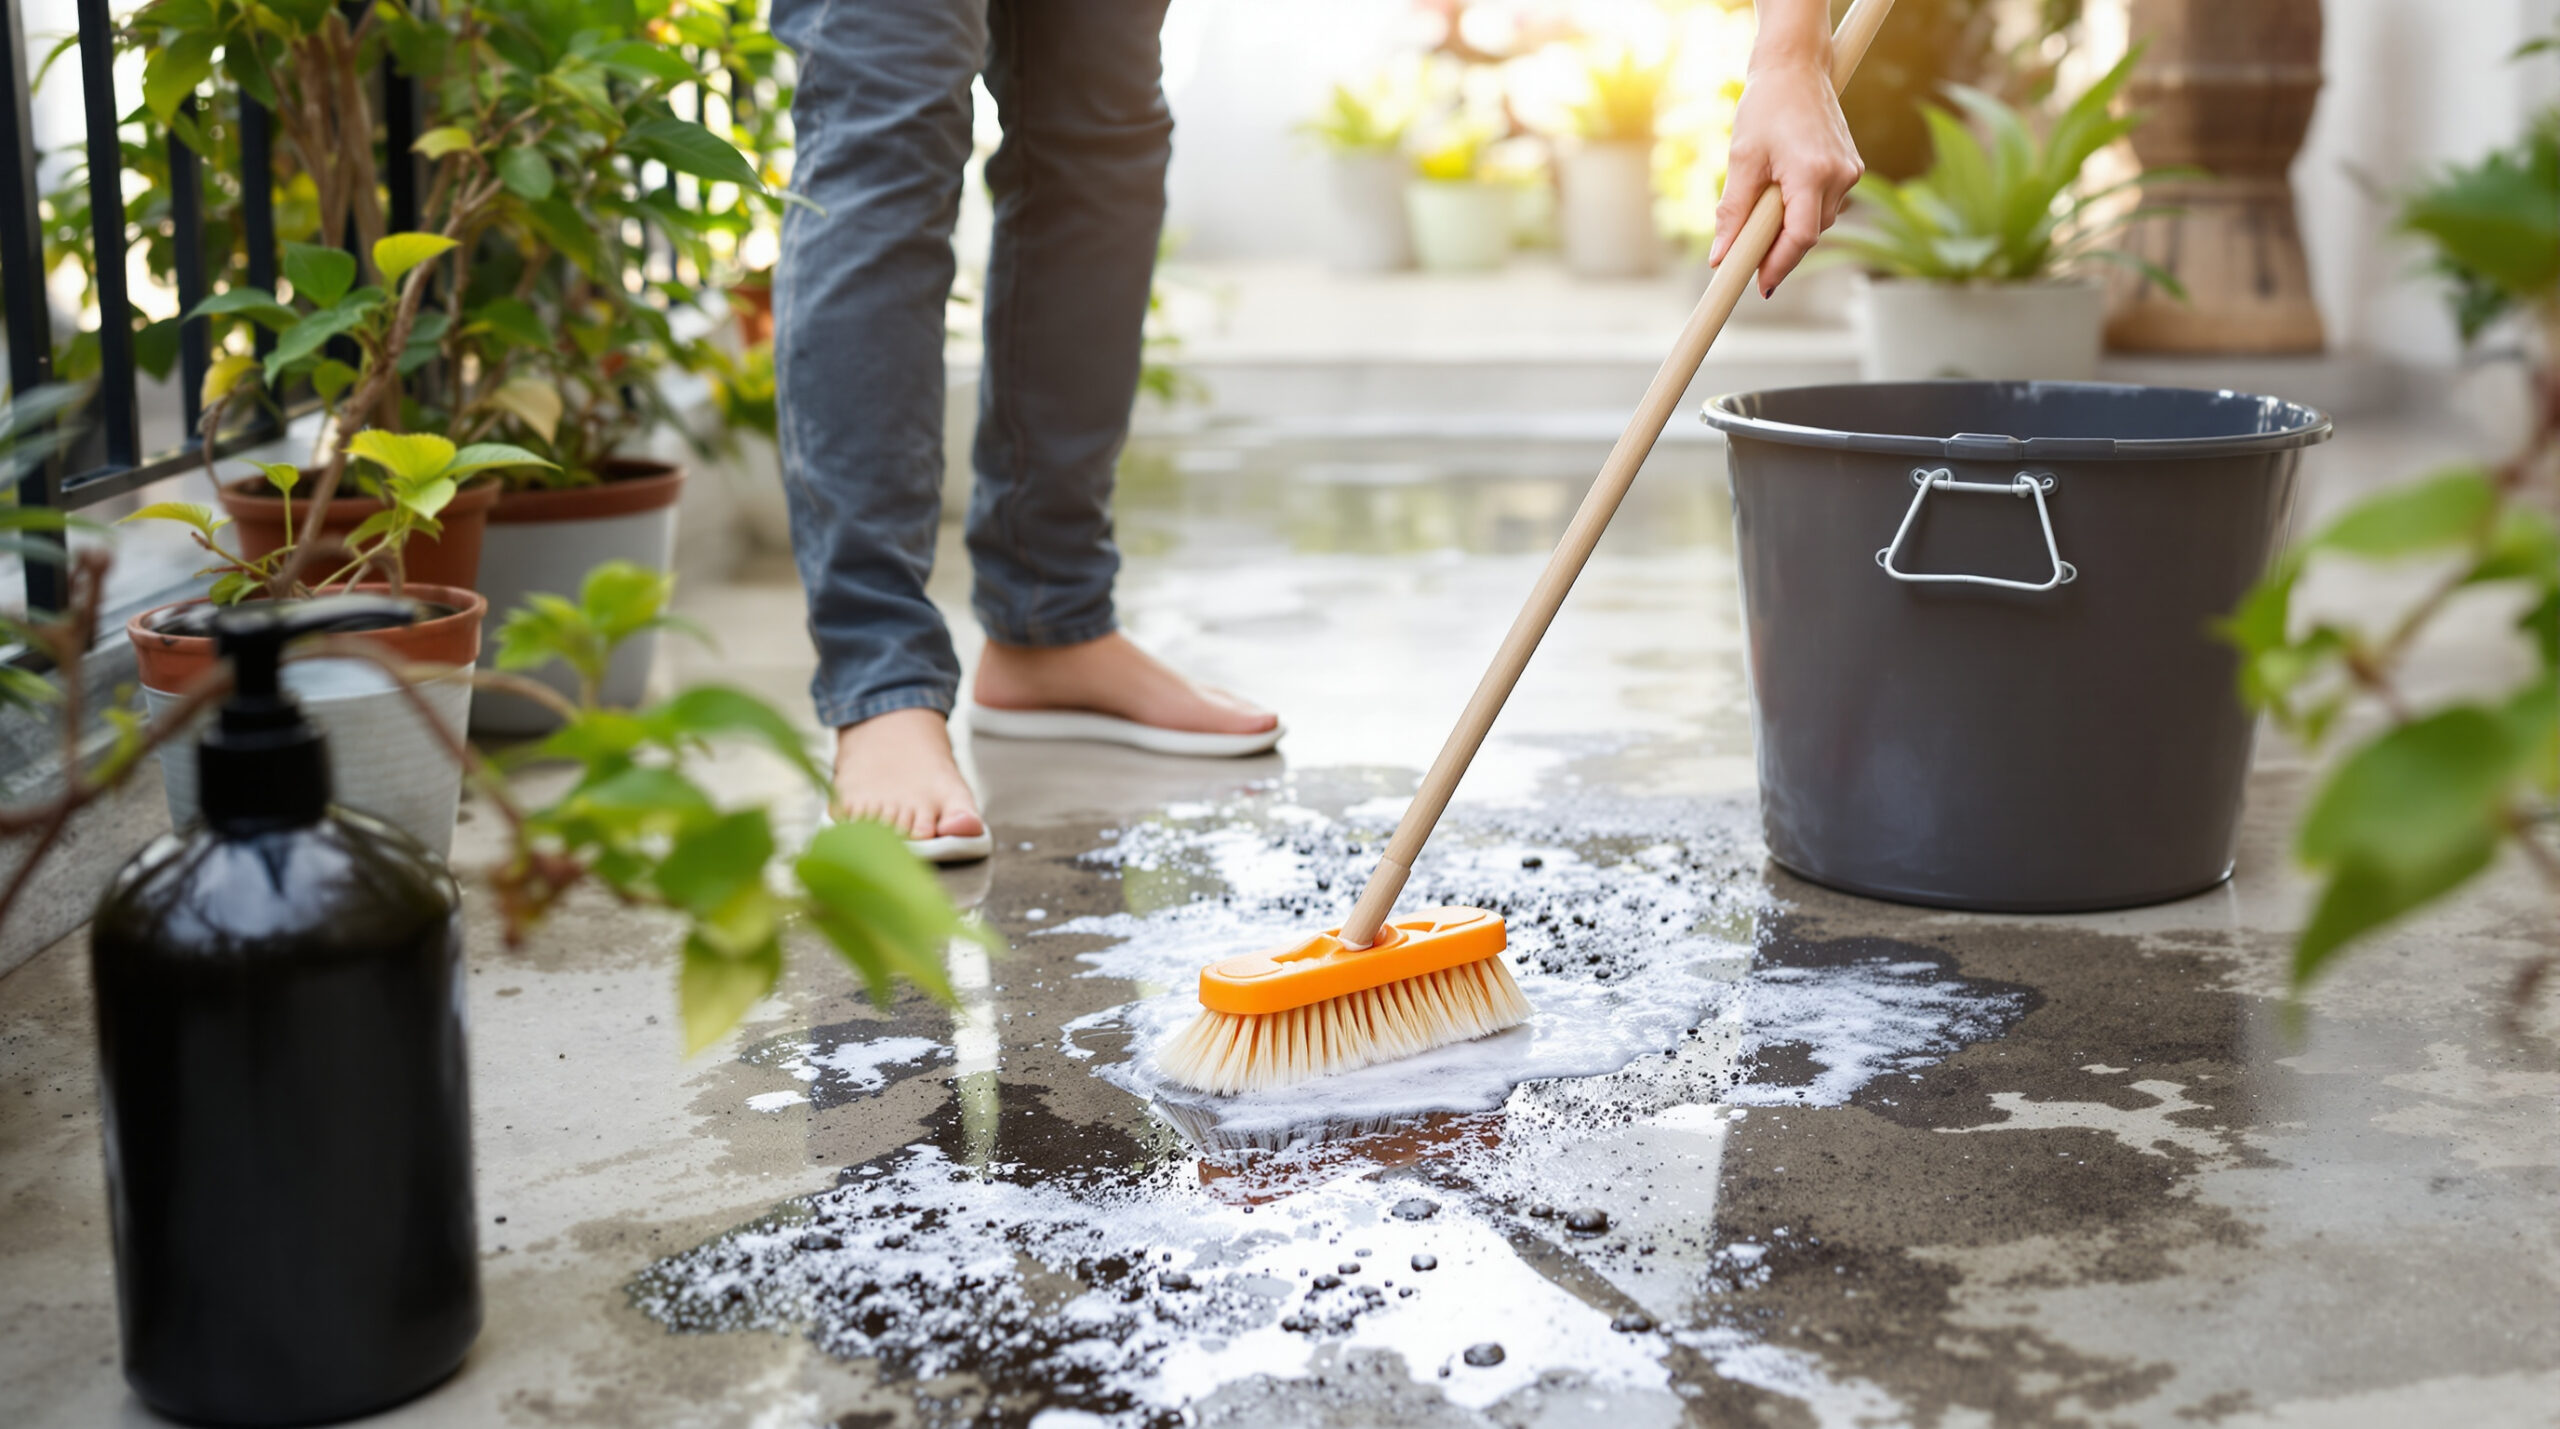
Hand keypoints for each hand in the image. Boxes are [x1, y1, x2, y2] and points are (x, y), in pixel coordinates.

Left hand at [1708, 56, 1862, 295]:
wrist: (1796, 68)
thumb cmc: (1766, 106)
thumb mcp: (1742, 159)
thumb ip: (1733, 211)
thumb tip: (1721, 255)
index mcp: (1813, 173)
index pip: (1801, 237)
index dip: (1778, 266)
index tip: (1759, 286)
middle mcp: (1840, 175)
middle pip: (1809, 234)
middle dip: (1777, 250)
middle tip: (1744, 257)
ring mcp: (1850, 171)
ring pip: (1818, 221)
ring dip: (1788, 229)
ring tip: (1758, 218)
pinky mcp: (1850, 167)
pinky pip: (1824, 203)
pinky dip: (1801, 209)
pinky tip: (1779, 197)